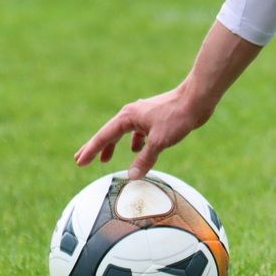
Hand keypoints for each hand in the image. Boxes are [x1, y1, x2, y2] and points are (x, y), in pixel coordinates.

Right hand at [74, 88, 209, 179]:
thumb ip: (144, 159)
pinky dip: (134, 142)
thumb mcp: (159, 142)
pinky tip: (136, 150)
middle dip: (96, 147)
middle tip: (81, 159)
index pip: (104, 136)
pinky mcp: (154, 118)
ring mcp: (142, 115)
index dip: (91, 150)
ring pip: (123, 133)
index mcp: (127, 117)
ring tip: (105, 160)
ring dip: (113, 146)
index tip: (79, 162)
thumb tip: (131, 176)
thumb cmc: (177, 117)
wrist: (196, 99)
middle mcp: (131, 114)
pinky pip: (137, 132)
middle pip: (109, 133)